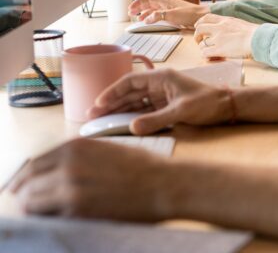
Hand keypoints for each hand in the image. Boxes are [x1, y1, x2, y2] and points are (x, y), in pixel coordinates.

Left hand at [11, 138, 171, 220]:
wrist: (165, 184)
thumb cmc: (144, 168)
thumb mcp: (107, 150)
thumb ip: (79, 158)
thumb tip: (58, 171)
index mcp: (75, 146)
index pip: (34, 163)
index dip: (26, 177)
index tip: (25, 186)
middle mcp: (68, 164)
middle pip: (27, 182)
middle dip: (26, 193)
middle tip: (30, 202)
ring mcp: (70, 188)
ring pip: (32, 202)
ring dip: (35, 207)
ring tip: (45, 212)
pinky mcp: (77, 210)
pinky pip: (49, 217)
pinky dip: (49, 218)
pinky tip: (60, 218)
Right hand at [88, 68, 232, 133]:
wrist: (228, 106)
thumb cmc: (208, 103)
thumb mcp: (181, 111)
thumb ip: (157, 120)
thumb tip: (132, 128)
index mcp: (162, 77)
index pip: (130, 82)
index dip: (112, 92)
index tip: (98, 103)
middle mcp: (160, 84)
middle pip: (129, 92)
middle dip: (111, 103)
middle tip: (92, 115)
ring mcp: (163, 95)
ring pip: (135, 102)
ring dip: (119, 110)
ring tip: (101, 120)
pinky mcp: (167, 105)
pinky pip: (145, 109)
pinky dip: (133, 116)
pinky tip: (121, 123)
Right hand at [128, 0, 208, 27]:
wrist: (202, 17)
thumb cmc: (189, 14)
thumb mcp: (172, 15)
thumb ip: (158, 16)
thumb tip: (146, 19)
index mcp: (165, 0)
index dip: (138, 2)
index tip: (131, 8)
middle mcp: (166, 3)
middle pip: (149, 2)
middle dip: (139, 7)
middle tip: (131, 13)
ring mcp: (169, 8)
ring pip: (153, 8)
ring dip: (145, 12)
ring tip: (139, 18)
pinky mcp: (173, 14)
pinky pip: (159, 13)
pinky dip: (152, 16)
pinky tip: (150, 21)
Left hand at [194, 14, 258, 58]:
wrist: (258, 39)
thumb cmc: (255, 33)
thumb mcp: (240, 23)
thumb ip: (231, 25)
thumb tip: (230, 30)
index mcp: (225, 21)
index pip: (207, 18)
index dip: (200, 22)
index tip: (198, 26)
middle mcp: (219, 28)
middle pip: (200, 29)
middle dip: (197, 36)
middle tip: (199, 41)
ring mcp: (218, 39)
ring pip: (202, 43)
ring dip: (204, 48)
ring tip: (210, 51)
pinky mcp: (219, 50)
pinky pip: (205, 53)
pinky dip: (206, 56)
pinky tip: (211, 57)